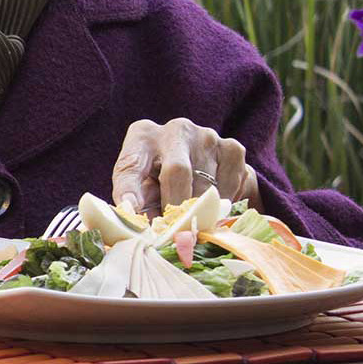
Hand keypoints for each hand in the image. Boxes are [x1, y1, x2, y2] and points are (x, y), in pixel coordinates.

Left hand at [110, 118, 260, 215]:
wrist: (206, 165)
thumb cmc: (162, 180)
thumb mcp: (144, 188)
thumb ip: (142, 206)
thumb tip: (141, 232)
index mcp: (142, 137)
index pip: (131, 163)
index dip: (129, 188)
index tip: (129, 208)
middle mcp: (175, 131)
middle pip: (176, 172)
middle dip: (175, 206)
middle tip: (174, 230)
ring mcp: (207, 137)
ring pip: (206, 185)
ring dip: (199, 211)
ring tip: (193, 222)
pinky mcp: (233, 149)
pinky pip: (228, 187)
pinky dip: (220, 205)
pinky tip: (213, 205)